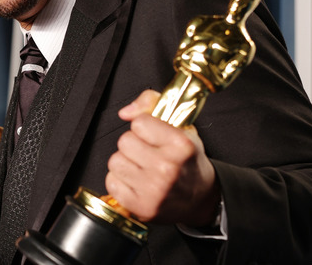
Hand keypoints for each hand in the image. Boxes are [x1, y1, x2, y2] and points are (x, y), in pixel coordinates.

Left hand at [104, 89, 219, 226]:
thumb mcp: (180, 126)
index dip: (144, 127)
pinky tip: (137, 182)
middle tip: (148, 153)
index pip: (139, 123)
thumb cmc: (187, 161)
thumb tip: (125, 112)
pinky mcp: (141, 207)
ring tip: (142, 168)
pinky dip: (121, 182)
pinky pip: (111, 182)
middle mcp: (168, 168)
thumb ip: (151, 104)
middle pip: (124, 142)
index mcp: (180, 145)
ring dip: (125, 163)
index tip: (154, 135)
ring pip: (115, 162)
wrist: (200, 198)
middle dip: (133, 145)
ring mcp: (153, 190)